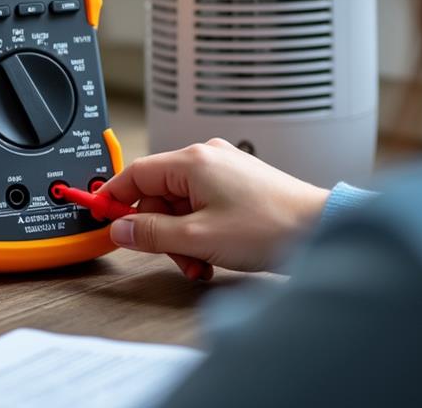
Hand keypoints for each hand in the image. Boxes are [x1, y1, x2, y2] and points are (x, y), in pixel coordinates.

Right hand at [100, 139, 330, 273]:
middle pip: (157, 194)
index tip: (100, 216)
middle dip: (160, 230)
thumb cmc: (271, 227)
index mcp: (193, 161)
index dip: (114, 198)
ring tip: (199, 262)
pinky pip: (202, 207)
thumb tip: (121, 230)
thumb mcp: (198, 238)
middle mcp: (207, 158)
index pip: (135, 174)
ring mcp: (224, 171)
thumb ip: (152, 234)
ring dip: (181, 238)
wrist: (321, 230)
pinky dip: (200, 233)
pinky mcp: (238, 185)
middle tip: (171, 256)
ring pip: (180, 205)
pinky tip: (211, 254)